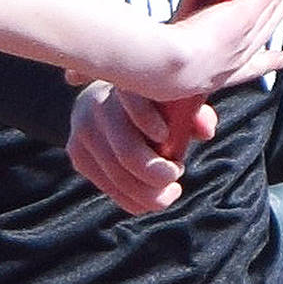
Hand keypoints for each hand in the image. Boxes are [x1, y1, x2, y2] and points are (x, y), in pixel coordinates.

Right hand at [70, 85, 217, 213]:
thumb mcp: (175, 101)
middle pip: (128, 154)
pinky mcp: (77, 153)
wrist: (109, 100)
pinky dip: (135, 201)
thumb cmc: (155, 102)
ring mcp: (82, 131)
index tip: (168, 139)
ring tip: (170, 189)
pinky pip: (110, 188)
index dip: (150, 121)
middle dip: (158, 175)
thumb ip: (194, 114)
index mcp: (123, 82)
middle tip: (177, 176)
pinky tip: (150, 197)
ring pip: (119, 178)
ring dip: (151, 193)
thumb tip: (205, 132)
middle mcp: (96, 104)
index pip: (134, 100)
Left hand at [140, 0, 282, 102]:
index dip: (264, 62)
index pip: (248, 68)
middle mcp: (238, 56)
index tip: (278, 59)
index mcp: (221, 75)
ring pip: (271, 5)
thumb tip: (93, 80)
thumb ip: (137, 73)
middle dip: (279, 13)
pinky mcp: (244, 14)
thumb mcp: (153, 78)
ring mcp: (244, 35)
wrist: (166, 69)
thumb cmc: (155, 76)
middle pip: (267, 29)